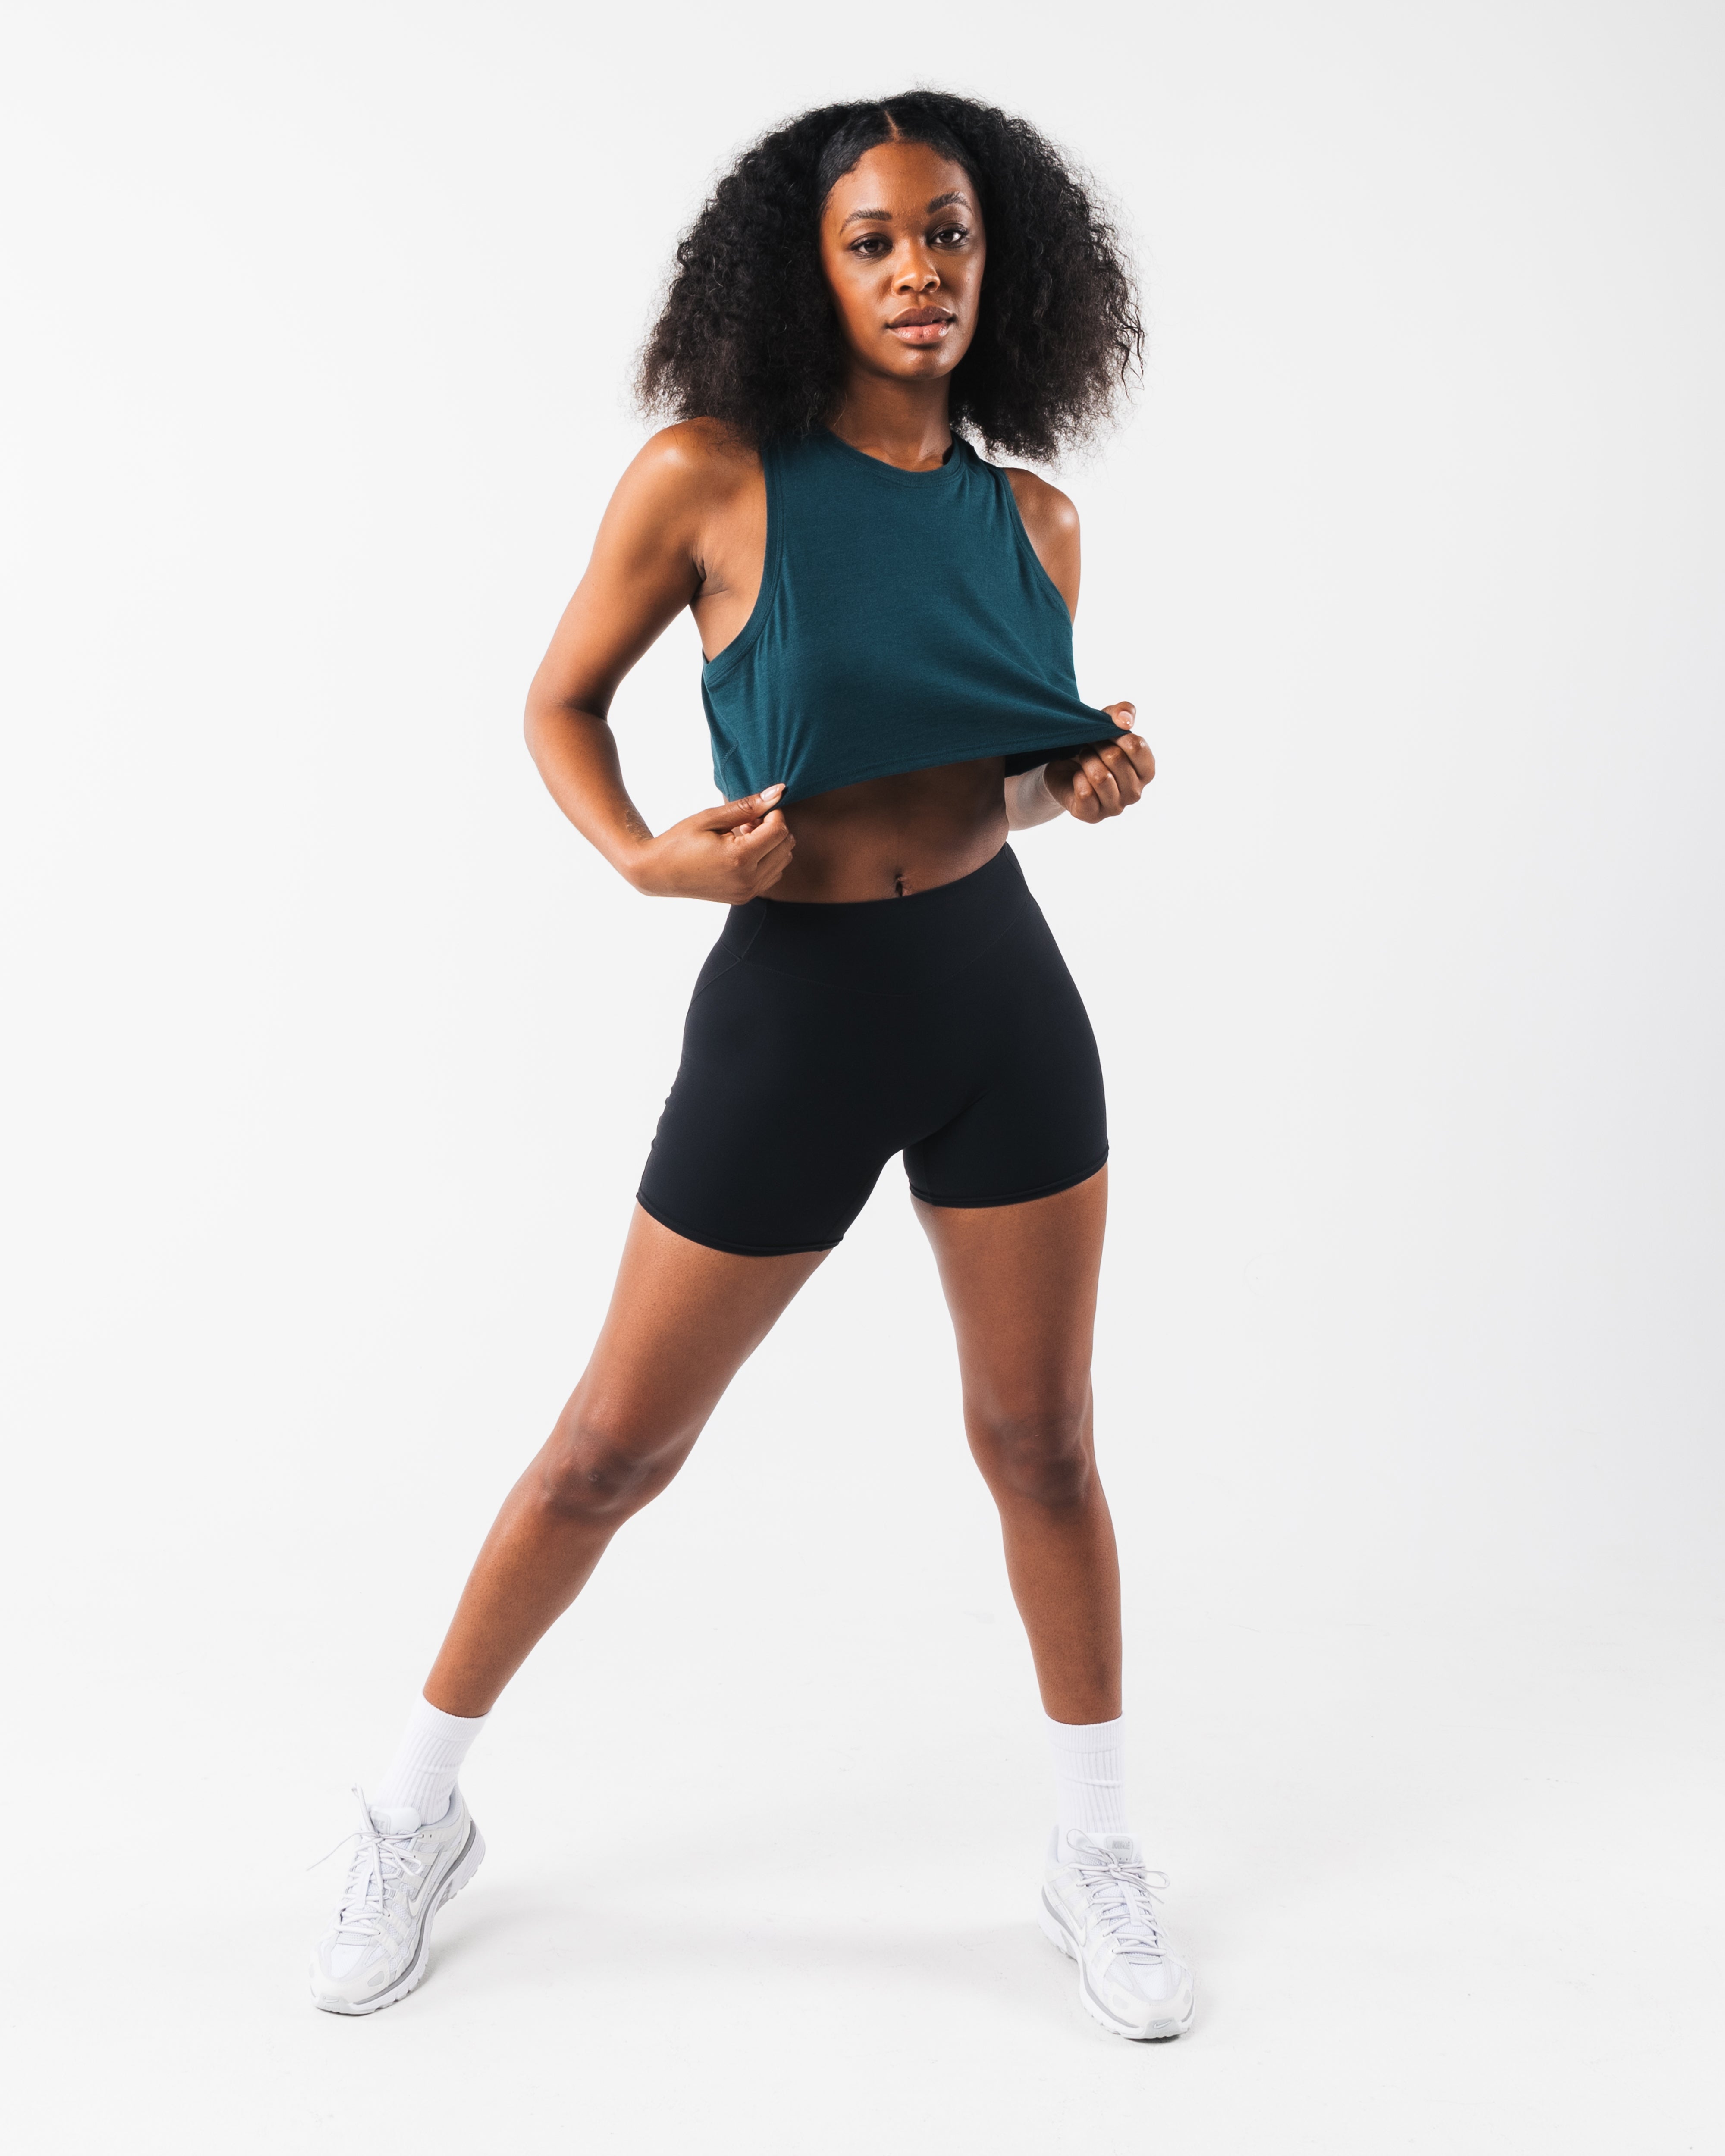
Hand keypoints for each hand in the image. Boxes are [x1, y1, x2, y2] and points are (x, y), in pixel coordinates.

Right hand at [626, 783, 795, 900]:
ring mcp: (747, 892)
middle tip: (747, 822)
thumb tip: (779, 791)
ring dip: (771, 845)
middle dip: (773, 829)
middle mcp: (748, 880)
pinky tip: (743, 852)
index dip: (772, 814)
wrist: (658, 873)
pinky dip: (766, 860)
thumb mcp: (711, 818)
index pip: (779, 831)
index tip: (754, 810)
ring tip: (743, 837)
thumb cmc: (679, 841)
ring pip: (783, 861)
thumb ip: (747, 806)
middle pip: (786, 846)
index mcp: (739, 858)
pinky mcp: (744, 897)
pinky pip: (772, 875)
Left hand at [1042, 704, 1155, 822]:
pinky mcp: (1093, 816)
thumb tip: (1125, 721)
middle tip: (1090, 748)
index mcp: (1146, 770)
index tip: (1106, 735)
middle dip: (1097, 746)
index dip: (1115, 735)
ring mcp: (1116, 807)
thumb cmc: (1093, 745)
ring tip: (1084, 760)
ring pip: (1101, 777)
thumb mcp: (1108, 721)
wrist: (1063, 767)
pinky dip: (1076, 779)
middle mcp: (1135, 793)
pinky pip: (1085, 792)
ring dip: (1086, 761)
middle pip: (1116, 759)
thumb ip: (1123, 712)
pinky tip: (1077, 778)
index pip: (1137, 746)